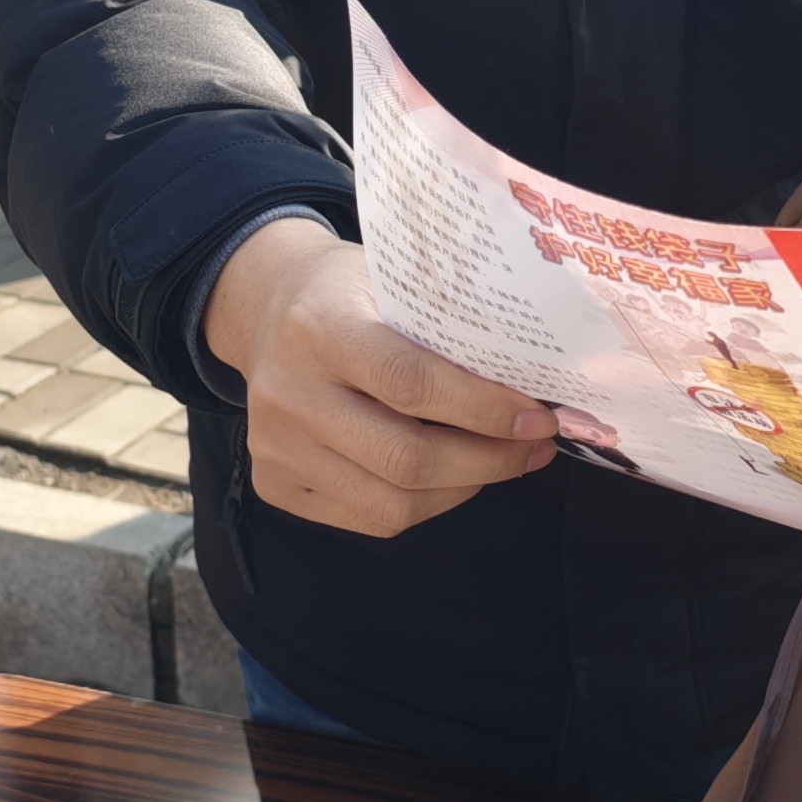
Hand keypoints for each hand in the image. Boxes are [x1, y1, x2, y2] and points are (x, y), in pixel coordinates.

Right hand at [205, 216, 553, 536]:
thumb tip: (532, 385)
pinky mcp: (275, 485)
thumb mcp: (393, 282)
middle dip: (489, 460)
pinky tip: (451, 476)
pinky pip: (370, 518)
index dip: (484, 409)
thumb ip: (449, 328)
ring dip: (464, 488)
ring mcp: (276, 448)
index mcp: (318, 328)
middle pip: (406, 458)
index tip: (535, 416)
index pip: (410, 383)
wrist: (266, 310)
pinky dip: (426, 503)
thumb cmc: (347, 295)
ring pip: (393, 504)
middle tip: (534, 446)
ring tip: (501, 462)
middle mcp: (289, 395)